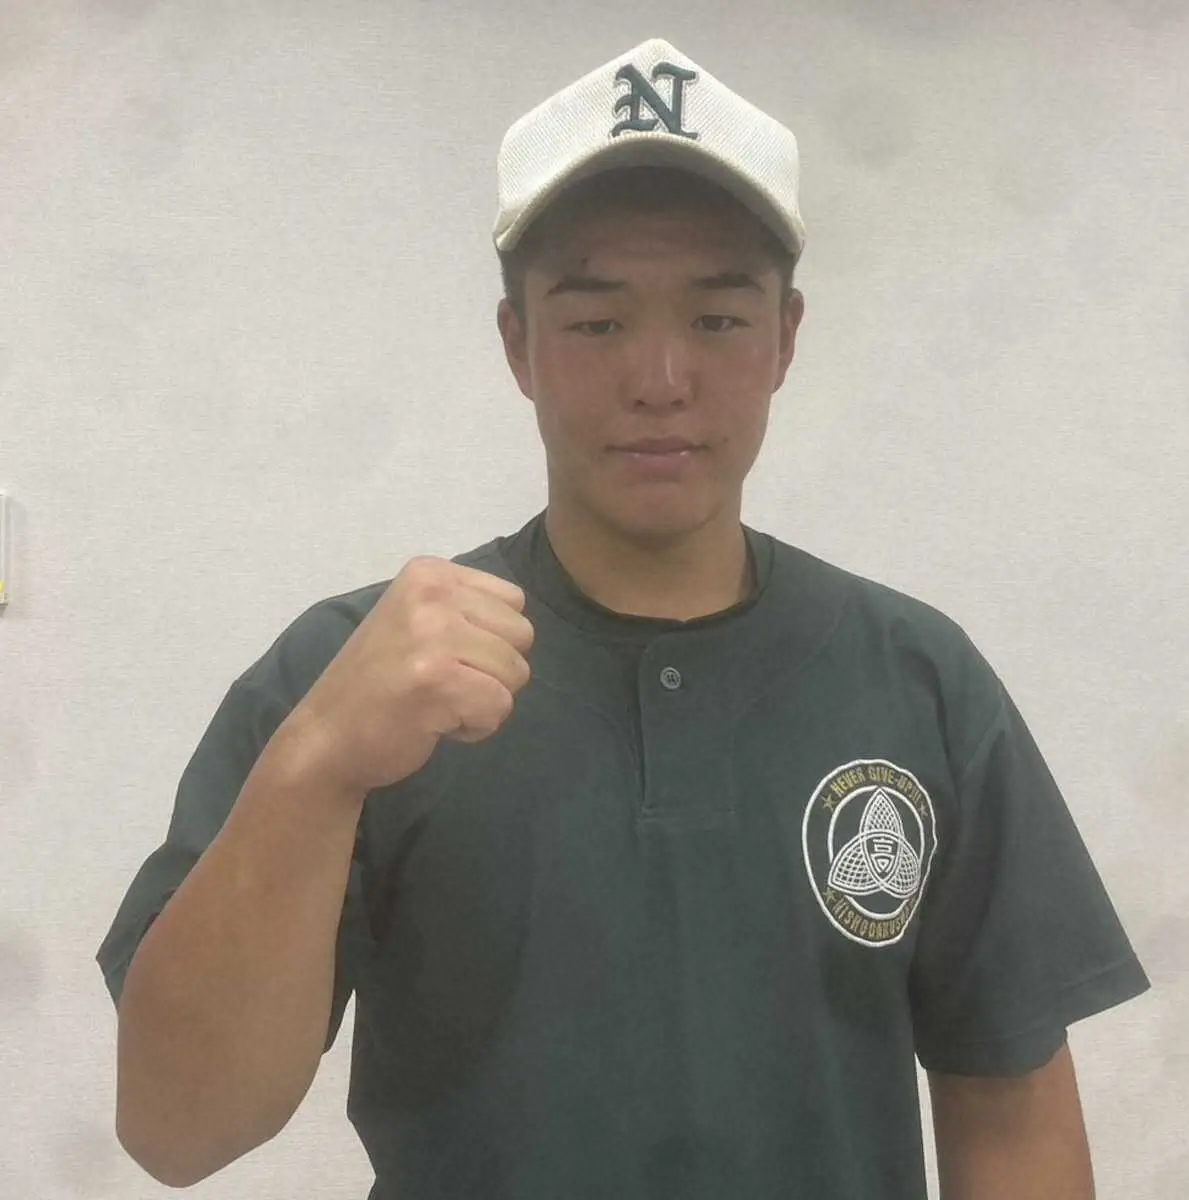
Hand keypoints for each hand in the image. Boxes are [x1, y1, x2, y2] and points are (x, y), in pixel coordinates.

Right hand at [289, 557, 534, 794]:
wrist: (325, 738)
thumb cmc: (379, 683)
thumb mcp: (417, 620)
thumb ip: (466, 611)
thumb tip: (521, 626)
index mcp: (429, 572)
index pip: (515, 601)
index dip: (492, 639)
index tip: (445, 656)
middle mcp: (432, 594)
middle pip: (522, 635)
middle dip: (494, 670)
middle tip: (444, 683)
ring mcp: (433, 635)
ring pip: (516, 672)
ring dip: (484, 699)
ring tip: (437, 701)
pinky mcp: (438, 681)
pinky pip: (499, 706)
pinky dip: (476, 726)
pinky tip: (436, 722)